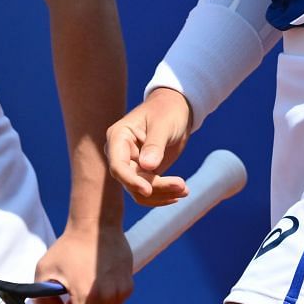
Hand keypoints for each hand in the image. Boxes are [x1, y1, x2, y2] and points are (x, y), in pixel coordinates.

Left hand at [34, 224, 132, 303]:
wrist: (97, 224)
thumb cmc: (69, 247)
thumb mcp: (44, 270)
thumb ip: (42, 298)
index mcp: (86, 298)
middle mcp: (107, 298)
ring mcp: (120, 292)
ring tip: (82, 296)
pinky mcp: (128, 286)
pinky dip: (104, 303)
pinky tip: (94, 286)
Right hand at [105, 88, 192, 204]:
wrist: (177, 108)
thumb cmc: (167, 110)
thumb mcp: (163, 124)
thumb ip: (155, 144)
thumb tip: (147, 166)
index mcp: (118, 137)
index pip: (118, 166)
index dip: (131, 180)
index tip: (148, 190)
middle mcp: (120, 154)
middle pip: (131, 181)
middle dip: (156, 188)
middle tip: (182, 186)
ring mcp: (131, 165)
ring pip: (140, 190)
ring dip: (162, 194)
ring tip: (185, 190)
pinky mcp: (143, 173)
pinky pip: (150, 191)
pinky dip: (165, 193)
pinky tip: (182, 191)